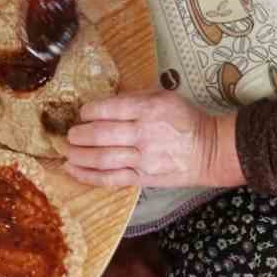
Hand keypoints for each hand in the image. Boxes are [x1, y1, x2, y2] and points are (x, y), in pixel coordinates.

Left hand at [63, 90, 242, 188]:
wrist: (210, 151)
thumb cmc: (185, 120)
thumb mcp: (164, 97)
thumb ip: (135, 97)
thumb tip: (104, 101)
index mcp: (149, 110)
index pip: (110, 109)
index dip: (89, 111)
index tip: (83, 113)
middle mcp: (144, 134)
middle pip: (101, 135)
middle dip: (79, 134)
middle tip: (69, 134)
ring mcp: (143, 159)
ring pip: (102, 158)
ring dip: (78, 155)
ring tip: (67, 151)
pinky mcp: (143, 179)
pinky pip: (110, 179)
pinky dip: (88, 176)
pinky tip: (73, 170)